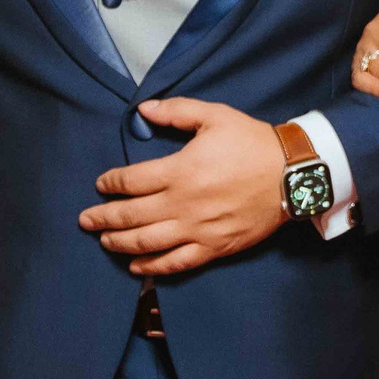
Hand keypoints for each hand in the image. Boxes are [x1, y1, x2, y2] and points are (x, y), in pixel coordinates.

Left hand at [78, 98, 290, 275]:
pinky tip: (136, 267)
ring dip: (120, 243)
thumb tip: (142, 110)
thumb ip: (176, 111)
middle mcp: (183, 204)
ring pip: (147, 243)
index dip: (111, 183)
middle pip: (131, 216)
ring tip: (104, 240)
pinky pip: (176, 262)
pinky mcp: (214, 247)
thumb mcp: (215, 116)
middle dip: (103, 218)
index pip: (131, 181)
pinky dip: (153, 267)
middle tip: (85, 219)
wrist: (293, 174)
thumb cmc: (252, 142)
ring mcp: (198, 229)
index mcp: (180, 170)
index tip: (101, 184)